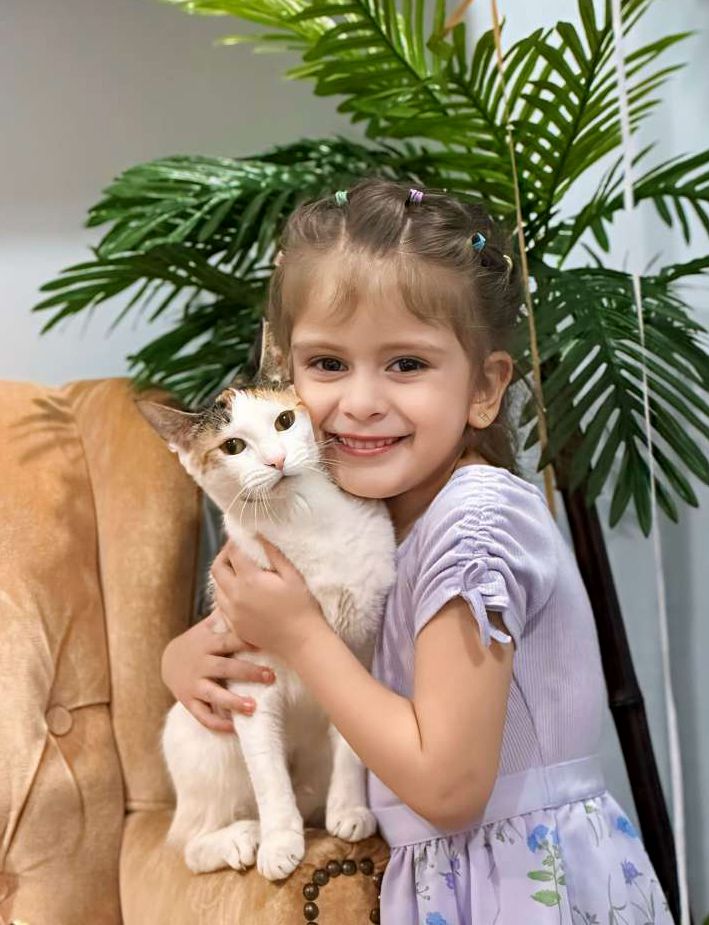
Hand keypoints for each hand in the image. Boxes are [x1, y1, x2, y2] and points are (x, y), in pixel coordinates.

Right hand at [160, 606, 275, 732]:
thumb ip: (225, 616)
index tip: (265, 642)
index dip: (246, 641)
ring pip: (214, 694)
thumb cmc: (197, 642)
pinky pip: (202, 715)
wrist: (166, 661)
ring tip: (253, 707)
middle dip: (248, 672)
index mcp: (208, 643)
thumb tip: (244, 594)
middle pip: (225, 667)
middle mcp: (201, 663)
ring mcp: (194, 684)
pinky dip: (217, 723)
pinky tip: (235, 728)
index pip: (228, 641)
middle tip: (271, 677)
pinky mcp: (189, 701)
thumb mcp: (206, 628)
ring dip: (233, 701)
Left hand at [210, 537, 325, 661]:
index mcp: (249, 580)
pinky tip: (239, 593)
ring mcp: (233, 613)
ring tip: (238, 572)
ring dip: (224, 576)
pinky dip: (226, 595)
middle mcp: (235, 596)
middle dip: (224, 556)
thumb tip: (259, 534)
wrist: (302, 642)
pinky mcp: (235, 626)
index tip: (242, 537)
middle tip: (236, 552)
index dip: (235, 542)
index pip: (233, 553)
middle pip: (217, 569)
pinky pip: (222, 606)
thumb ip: (274, 553)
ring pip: (217, 588)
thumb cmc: (302, 606)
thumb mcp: (292, 575)